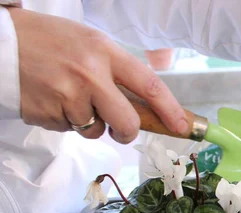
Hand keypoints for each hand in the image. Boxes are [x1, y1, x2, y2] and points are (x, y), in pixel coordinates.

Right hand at [9, 8, 186, 143]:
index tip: (182, 126)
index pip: (149, 84)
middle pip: (127, 122)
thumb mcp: (89, 43)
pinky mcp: (47, 113)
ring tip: (67, 96)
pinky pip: (67, 129)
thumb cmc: (49, 41)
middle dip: (127, 132)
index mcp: (104, 51)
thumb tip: (145, 105)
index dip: (170, 109)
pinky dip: (63, 120)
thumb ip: (116, 70)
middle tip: (120, 130)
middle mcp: (89, 74)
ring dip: (87, 122)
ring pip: (94, 130)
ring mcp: (67, 96)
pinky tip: (50, 99)